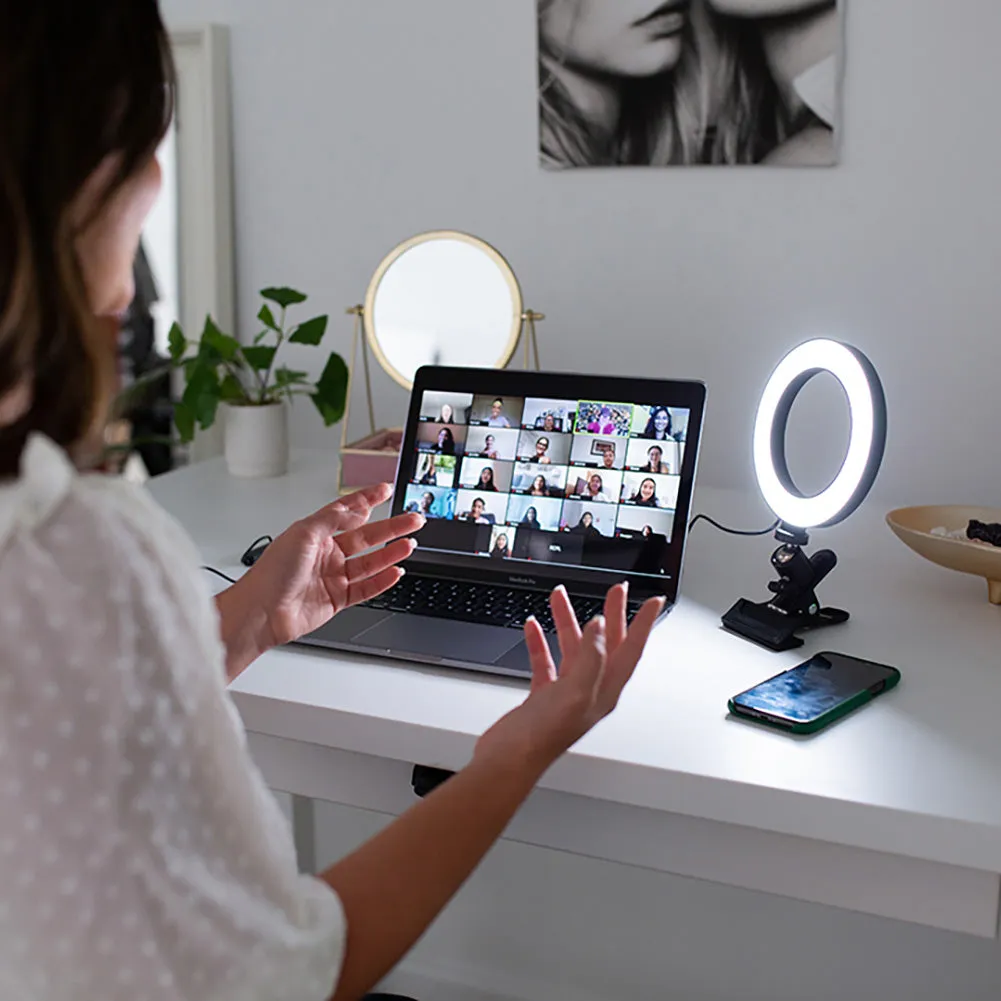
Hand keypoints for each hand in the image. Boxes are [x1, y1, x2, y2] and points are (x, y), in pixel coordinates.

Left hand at [222, 483, 422, 657]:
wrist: (262, 612)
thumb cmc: (272, 574)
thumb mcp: (304, 533)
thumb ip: (333, 519)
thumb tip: (357, 509)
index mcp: (315, 533)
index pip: (347, 511)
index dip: (368, 499)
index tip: (386, 490)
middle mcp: (325, 553)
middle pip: (366, 536)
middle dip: (391, 527)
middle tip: (413, 520)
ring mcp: (332, 576)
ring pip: (370, 562)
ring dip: (391, 553)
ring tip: (410, 544)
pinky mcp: (336, 599)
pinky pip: (366, 588)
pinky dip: (383, 580)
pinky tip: (395, 571)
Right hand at [474, 584, 663, 774]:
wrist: (508, 761)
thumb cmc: (542, 738)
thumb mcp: (574, 694)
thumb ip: (590, 658)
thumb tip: (600, 627)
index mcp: (603, 690)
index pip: (630, 650)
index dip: (643, 624)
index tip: (653, 601)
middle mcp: (589, 690)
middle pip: (605, 644)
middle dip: (611, 613)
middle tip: (616, 590)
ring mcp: (566, 693)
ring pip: (573, 647)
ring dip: (567, 620)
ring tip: (560, 596)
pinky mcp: (543, 696)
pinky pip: (545, 661)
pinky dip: (539, 641)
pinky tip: (532, 627)